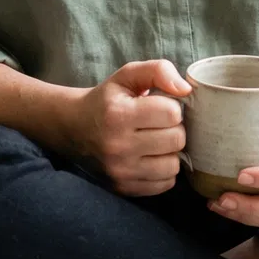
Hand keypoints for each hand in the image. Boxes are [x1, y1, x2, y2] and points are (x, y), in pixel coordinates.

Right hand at [71, 59, 190, 196]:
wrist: (73, 128)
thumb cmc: (106, 100)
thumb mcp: (127, 75)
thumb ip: (158, 70)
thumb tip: (186, 90)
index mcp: (118, 114)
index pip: (171, 113)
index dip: (172, 106)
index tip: (160, 106)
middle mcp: (118, 146)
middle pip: (176, 139)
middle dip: (174, 129)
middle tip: (160, 125)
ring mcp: (120, 171)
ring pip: (173, 165)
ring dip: (170, 152)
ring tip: (157, 142)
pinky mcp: (123, 188)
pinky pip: (165, 184)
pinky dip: (164, 171)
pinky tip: (152, 158)